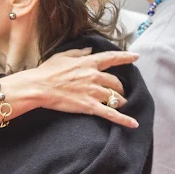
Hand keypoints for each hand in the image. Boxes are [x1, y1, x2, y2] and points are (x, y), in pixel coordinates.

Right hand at [20, 47, 139, 127]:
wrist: (39, 87)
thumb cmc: (47, 71)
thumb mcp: (63, 56)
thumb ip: (79, 52)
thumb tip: (90, 49)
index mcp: (89, 63)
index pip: (112, 58)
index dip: (126, 57)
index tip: (136, 57)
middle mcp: (95, 76)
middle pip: (116, 82)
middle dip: (119, 87)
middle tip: (119, 91)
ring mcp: (93, 92)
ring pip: (115, 97)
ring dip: (120, 101)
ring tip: (121, 104)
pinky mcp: (90, 106)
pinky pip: (111, 114)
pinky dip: (124, 119)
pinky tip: (133, 124)